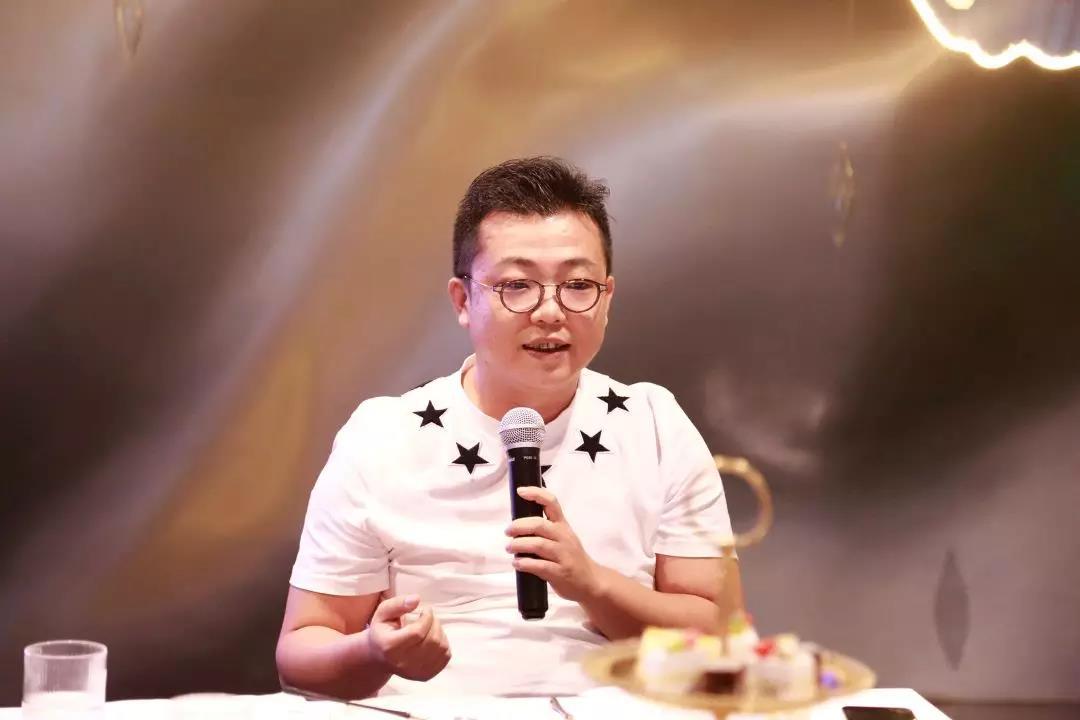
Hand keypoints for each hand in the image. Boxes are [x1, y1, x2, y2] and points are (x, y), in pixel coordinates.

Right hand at [366, 595, 450, 681]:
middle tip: (427, 617)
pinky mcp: (426, 675)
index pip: (418, 632)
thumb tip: (417, 599)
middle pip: (432, 640)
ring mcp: (416, 672)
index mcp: (390, 647)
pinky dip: (443, 643)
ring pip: (441, 647)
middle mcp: (403, 663)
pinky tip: (432, 639)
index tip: (425, 610)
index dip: (427, 617)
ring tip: (429, 627)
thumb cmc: (383, 631)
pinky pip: (445, 656)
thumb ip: (398, 604)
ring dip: (440, 631)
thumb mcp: (383, 614)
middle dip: (434, 622)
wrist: (380, 657)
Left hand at [505, 486, 601, 601]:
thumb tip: (518, 524)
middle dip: (519, 526)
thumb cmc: (571, 557)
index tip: (520, 491)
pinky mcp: (560, 572)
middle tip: (508, 531)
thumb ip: (545, 529)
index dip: (536, 494)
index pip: (551, 502)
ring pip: (538, 544)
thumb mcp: (563, 537)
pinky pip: (539, 565)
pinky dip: (524, 564)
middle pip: (539, 524)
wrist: (590, 581)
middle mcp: (563, 537)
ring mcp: (563, 555)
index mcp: (563, 525)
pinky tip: (517, 564)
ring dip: (518, 545)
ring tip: (509, 548)